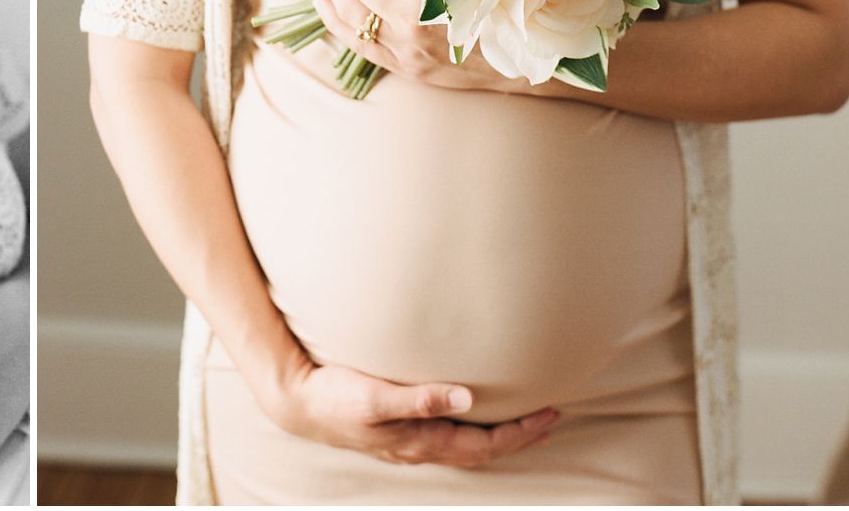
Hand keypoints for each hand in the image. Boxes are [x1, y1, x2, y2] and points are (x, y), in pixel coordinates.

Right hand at [271, 357, 560, 467]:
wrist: (298, 403)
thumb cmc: (335, 398)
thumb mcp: (375, 397)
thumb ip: (420, 398)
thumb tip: (466, 397)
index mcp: (421, 441)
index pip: (484, 445)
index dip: (520, 433)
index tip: (548, 414)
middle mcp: (420, 446)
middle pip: (482, 451)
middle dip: (519, 437)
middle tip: (550, 418)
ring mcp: (410, 441)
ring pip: (467, 447)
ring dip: (499, 437)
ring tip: (524, 422)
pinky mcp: (399, 430)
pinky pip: (449, 438)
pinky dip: (473, 431)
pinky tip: (472, 416)